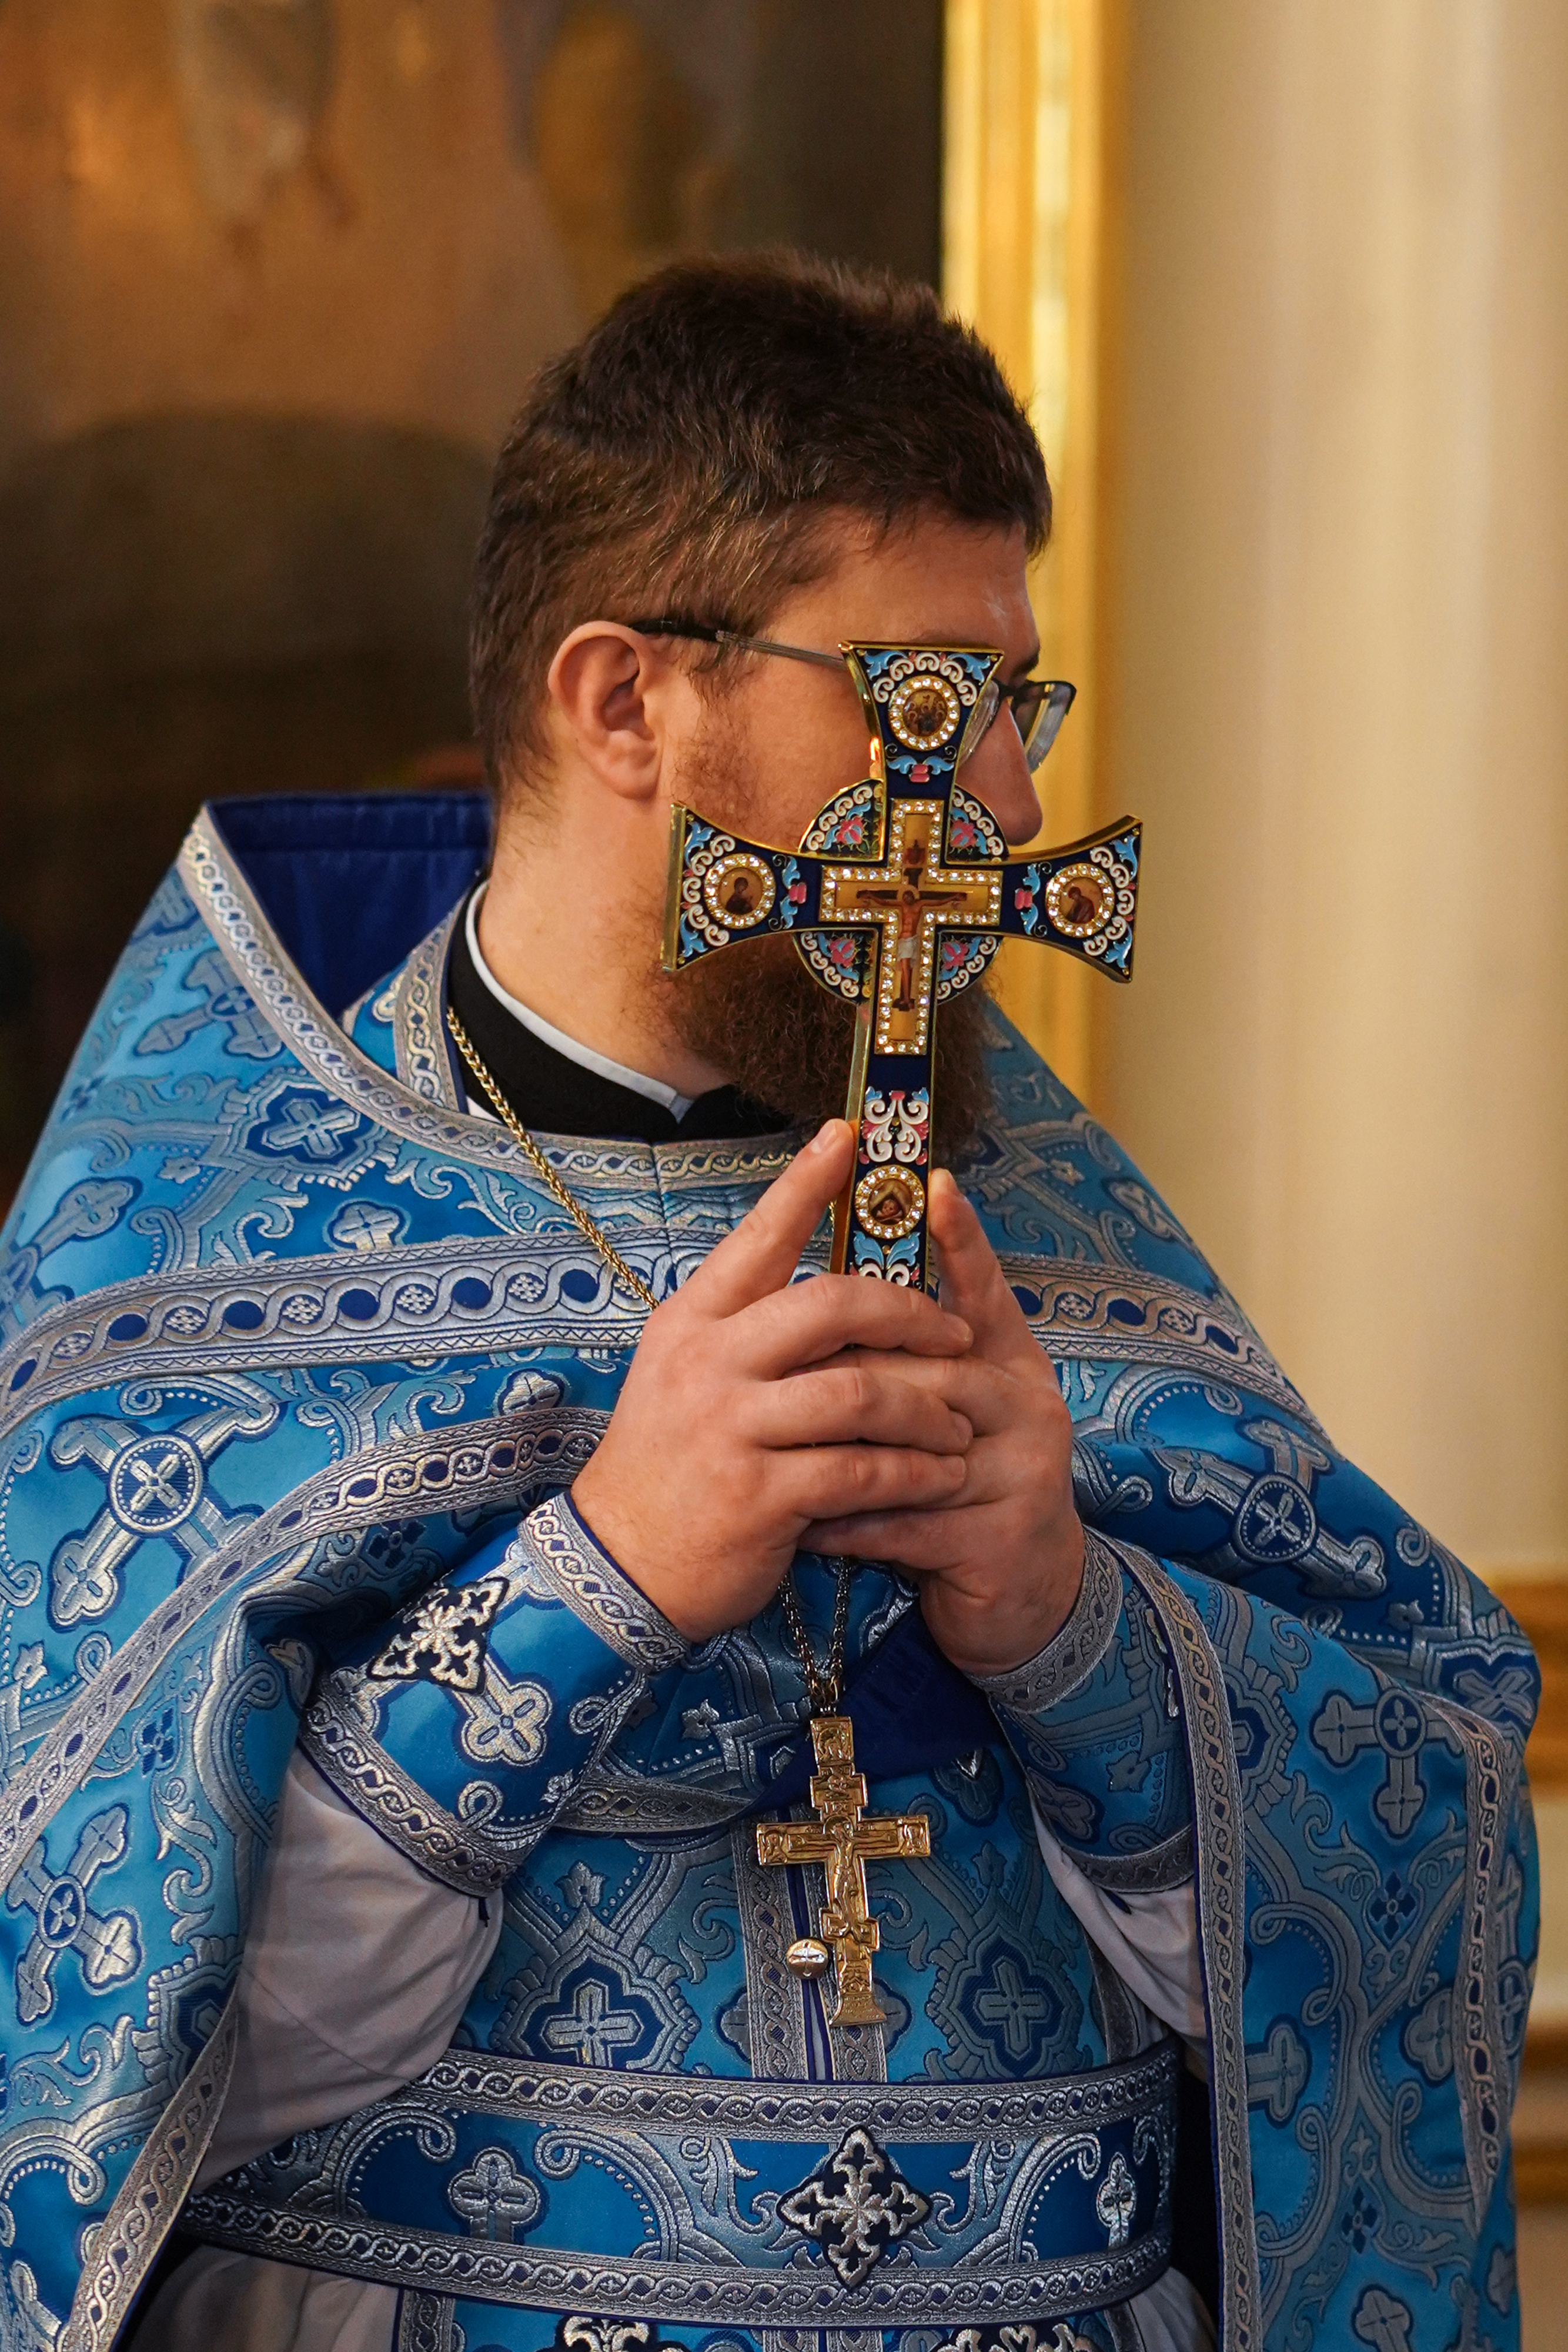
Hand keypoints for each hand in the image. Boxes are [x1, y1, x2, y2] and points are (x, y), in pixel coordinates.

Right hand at [570, 1122, 976, 1642]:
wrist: (621, 1562)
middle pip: (831, 1305)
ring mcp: (732, 1428)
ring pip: (861, 1393)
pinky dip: (913, 1473)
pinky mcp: (760, 1495)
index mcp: (693, 1323)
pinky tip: (939, 1476)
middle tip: (957, 1332)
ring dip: (927, 1408)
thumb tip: (834, 1289)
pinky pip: (862, 1472)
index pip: (758, 1238)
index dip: (804, 1184)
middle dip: (911, 1314)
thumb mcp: (685, 1373)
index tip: (847, 1138)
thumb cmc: (670, 1461)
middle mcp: (709, 1363)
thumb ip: (748, 1330)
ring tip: (959, 1422)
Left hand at [801, 1168, 1083, 1676]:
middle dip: (848, 1375)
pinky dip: (847, 1524)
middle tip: (774, 1378)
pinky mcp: (1003, 1538)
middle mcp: (1031, 1406)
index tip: (935, 1183)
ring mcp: (1025, 1472)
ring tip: (772, 1451)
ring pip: (915, 1444)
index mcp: (1013, 1366)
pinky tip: (801, 1528)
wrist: (1018, 1601)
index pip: (986, 1290)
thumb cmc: (956, 1492)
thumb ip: (906, 1363)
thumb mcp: (941, 1418)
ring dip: (836, 1453)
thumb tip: (828, 1298)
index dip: (963, 1238)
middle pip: (932, 1368)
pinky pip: (907, 1521)